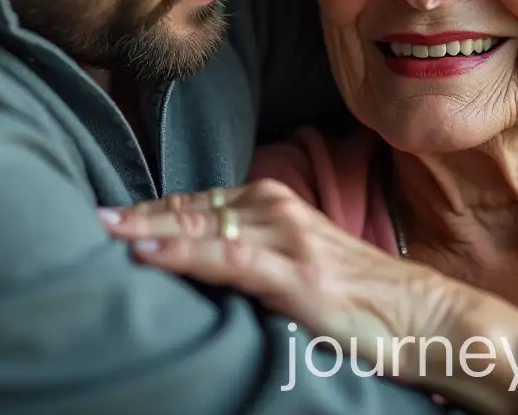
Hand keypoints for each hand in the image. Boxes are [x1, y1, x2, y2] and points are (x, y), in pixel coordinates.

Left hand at [98, 178, 458, 378]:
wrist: (426, 316)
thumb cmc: (364, 299)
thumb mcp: (302, 268)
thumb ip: (258, 256)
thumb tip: (205, 262)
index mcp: (278, 207)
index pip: (201, 201)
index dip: (153, 208)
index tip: (110, 214)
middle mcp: (279, 212)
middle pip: (194, 206)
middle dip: (140, 212)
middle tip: (91, 216)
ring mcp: (288, 240)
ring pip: (204, 224)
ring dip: (150, 226)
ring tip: (104, 230)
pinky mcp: (296, 275)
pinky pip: (228, 257)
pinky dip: (183, 251)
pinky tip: (149, 253)